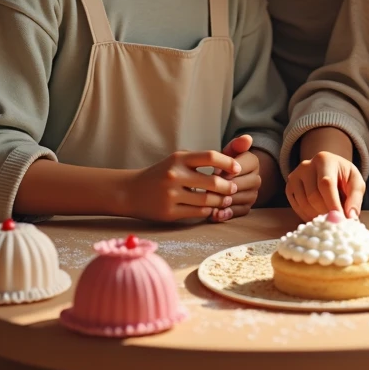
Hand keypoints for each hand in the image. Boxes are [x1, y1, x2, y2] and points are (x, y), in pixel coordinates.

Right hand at [123, 150, 241, 222]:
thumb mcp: (176, 159)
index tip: (237, 168)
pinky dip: (207, 211)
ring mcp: (171, 195)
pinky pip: (197, 213)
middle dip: (227, 186)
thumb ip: (198, 160)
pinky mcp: (169, 212)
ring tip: (226, 200)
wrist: (131, 191)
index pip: (210, 156)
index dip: (228, 162)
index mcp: (179, 158)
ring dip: (220, 201)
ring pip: (206, 200)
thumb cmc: (161, 173)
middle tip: (234, 188)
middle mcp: (175, 175)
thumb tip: (228, 164)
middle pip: (212, 181)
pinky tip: (211, 208)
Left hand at [209, 134, 260, 221]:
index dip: (225, 171)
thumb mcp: (229, 151)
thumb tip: (247, 138)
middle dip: (222, 188)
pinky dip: (226, 214)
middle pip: (239, 185)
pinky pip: (237, 212)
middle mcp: (257, 179)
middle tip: (206, 190)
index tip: (213, 173)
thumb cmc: (226, 162)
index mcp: (253, 162)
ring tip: (207, 203)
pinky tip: (214, 214)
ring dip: (223, 202)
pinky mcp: (247, 208)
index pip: (240, 168)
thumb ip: (236, 144)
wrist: (231, 176)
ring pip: (237, 200)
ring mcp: (253, 195)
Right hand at [286, 151, 364, 220]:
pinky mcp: (289, 187)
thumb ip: (355, 198)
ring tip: (329, 219)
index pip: (326, 184)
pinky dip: (308, 216)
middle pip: (313, 196)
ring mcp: (295, 176)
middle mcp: (306, 165)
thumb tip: (351, 217)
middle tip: (337, 222)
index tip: (340, 221)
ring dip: (318, 217)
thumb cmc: (344, 177)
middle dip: (326, 213)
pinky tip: (318, 216)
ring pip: (304, 204)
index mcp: (324, 159)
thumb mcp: (356, 183)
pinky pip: (296, 207)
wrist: (330, 170)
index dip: (332, 204)